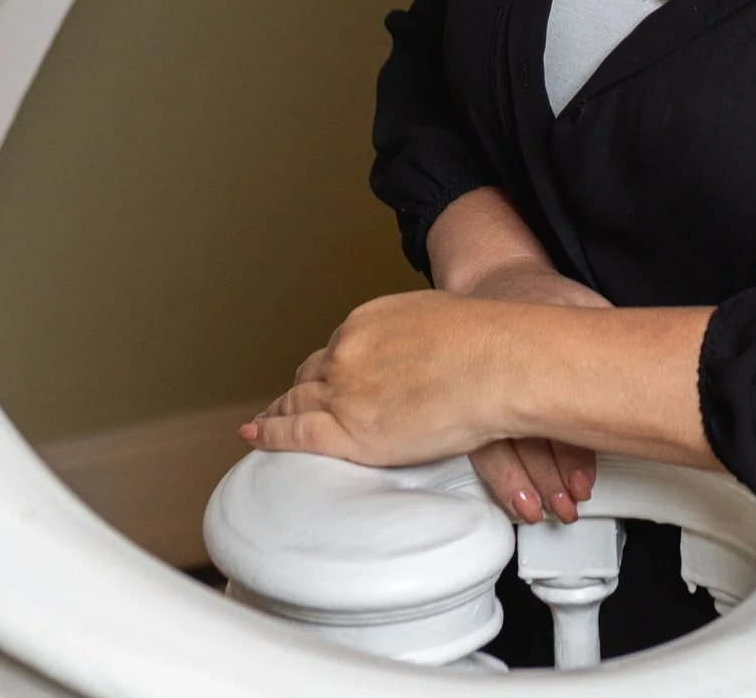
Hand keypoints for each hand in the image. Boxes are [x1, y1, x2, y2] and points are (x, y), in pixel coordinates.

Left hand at [245, 291, 518, 467]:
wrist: (499, 364)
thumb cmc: (488, 342)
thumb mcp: (440, 318)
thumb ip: (417, 337)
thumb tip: (424, 354)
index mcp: (368, 322)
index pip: (339, 349)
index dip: (330, 367)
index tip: (327, 378)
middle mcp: (348, 352)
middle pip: (312, 375)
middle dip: (301, 389)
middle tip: (289, 402)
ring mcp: (343, 392)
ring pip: (296, 403)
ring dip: (278, 413)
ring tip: (264, 425)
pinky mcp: (347, 431)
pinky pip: (295, 435)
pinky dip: (269, 436)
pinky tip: (256, 438)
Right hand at [461, 263, 608, 523]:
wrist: (494, 283)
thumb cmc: (544, 298)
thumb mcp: (581, 305)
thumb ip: (604, 333)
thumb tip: (641, 367)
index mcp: (528, 338)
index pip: (552, 402)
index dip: (571, 447)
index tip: (584, 478)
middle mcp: (497, 364)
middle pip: (521, 429)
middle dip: (545, 474)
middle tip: (568, 504)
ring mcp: (476, 383)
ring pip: (495, 443)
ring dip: (520, 482)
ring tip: (541, 510)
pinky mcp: (466, 399)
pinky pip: (478, 443)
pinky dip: (500, 475)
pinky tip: (516, 497)